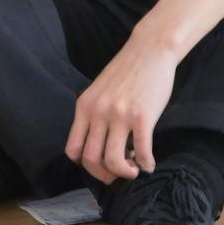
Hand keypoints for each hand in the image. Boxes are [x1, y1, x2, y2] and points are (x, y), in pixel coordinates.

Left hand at [64, 36, 177, 185]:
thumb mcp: (100, 90)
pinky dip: (146, 164)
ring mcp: (120, 115)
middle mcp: (98, 112)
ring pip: (113, 161)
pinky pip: (142, 152)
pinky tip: (150, 164)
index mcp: (85, 106)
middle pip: (91, 160)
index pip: (73, 150)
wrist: (150, 49)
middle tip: (119, 174)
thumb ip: (95, 114)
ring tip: (134, 169)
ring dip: (125, 173)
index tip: (101, 165)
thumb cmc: (127, 71)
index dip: (85, 165)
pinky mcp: (142, 116)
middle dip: (105, 175)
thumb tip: (99, 147)